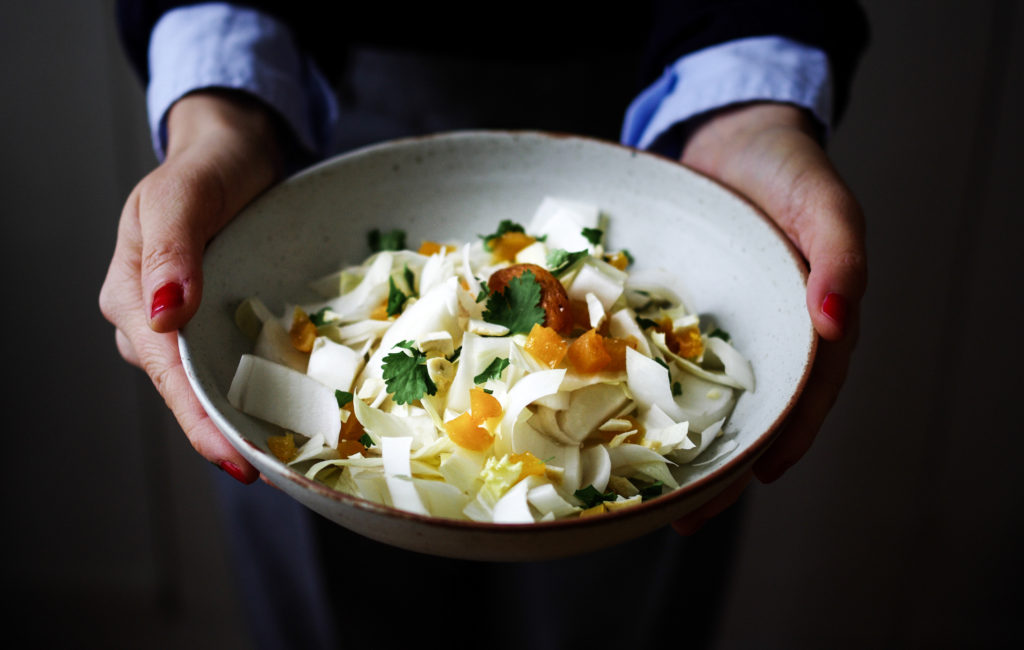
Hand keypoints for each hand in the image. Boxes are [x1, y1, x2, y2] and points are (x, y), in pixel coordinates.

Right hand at [99, 90, 284, 483]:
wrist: (233, 151)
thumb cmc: (205, 168)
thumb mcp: (182, 196)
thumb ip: (170, 250)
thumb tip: (162, 319)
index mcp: (130, 297)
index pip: (168, 374)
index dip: (199, 423)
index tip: (239, 463)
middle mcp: (154, 322)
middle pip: (188, 391)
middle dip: (224, 435)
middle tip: (276, 474)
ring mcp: (189, 324)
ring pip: (212, 382)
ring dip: (244, 417)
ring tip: (290, 457)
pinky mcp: (220, 320)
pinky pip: (236, 361)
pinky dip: (260, 387)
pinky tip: (293, 410)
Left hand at [671, 102, 866, 534]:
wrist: (730, 130)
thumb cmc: (788, 166)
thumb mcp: (826, 203)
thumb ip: (841, 258)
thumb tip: (833, 326)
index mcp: (808, 323)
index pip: (805, 396)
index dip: (784, 440)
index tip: (757, 479)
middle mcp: (760, 335)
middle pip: (746, 414)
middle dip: (720, 468)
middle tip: (685, 518)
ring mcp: (712, 326)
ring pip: (697, 396)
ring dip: (674, 445)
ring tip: (641, 493)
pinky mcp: (670, 310)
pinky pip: (654, 355)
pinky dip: (637, 391)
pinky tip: (608, 419)